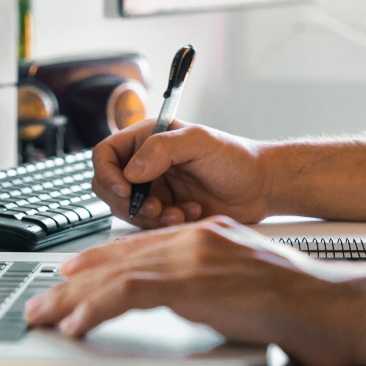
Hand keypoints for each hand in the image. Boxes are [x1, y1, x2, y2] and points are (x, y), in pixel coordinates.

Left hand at [23, 217, 365, 365]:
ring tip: (45, 316)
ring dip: (71, 298)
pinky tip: (77, 325)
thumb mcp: (245, 285)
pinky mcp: (193, 282)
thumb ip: (212, 286)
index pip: (138, 247)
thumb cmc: (303, 304)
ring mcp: (192, 257)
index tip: (69, 275)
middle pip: (117, 258)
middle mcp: (194, 238)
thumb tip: (192, 302)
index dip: (97, 262)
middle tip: (41, 302)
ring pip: (113, 275)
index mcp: (206, 236)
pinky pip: (128, 294)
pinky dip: (95, 309)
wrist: (337, 306)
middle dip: (72, 282)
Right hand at [92, 120, 268, 228]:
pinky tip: (189, 213)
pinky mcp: (164, 212)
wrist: (260, 188)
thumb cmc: (235, 158)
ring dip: (150, 216)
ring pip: (126, 210)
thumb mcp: (199, 142)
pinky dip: (165, 225)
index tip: (124, 189)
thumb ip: (162, 149)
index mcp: (146, 139)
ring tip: (179, 212)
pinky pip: (147, 225)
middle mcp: (144, 164)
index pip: (105, 154)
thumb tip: (131, 171)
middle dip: (128, 202)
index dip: (107, 173)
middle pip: (109, 187)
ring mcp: (153, 190)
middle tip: (155, 207)